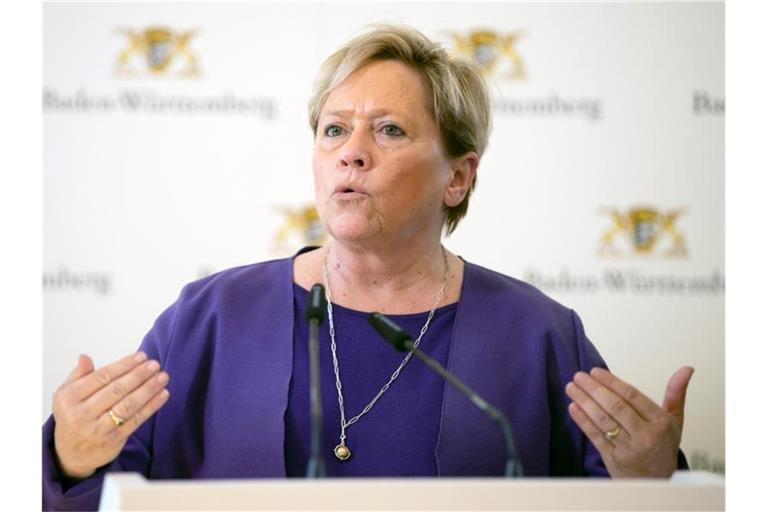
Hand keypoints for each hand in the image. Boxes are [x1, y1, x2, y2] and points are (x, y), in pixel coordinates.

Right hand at [52, 352, 169, 478]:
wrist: (70, 454)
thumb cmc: (72, 416)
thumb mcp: (66, 394)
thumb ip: (78, 375)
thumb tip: (85, 357)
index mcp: (68, 398)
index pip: (101, 377)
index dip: (124, 365)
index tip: (141, 356)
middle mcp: (82, 414)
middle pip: (116, 390)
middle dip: (139, 375)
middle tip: (155, 364)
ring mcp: (98, 429)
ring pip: (128, 406)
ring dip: (148, 389)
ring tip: (163, 377)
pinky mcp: (114, 440)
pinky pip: (136, 420)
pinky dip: (151, 406)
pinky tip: (163, 394)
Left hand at [565, 366, 693, 477]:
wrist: (656, 482)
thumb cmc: (662, 447)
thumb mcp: (674, 421)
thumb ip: (676, 393)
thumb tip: (686, 369)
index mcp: (660, 423)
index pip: (633, 397)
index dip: (612, 382)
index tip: (595, 371)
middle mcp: (645, 436)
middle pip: (616, 407)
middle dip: (594, 389)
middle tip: (579, 376)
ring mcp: (628, 449)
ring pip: (603, 420)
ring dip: (584, 401)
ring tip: (571, 387)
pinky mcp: (613, 459)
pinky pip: (596, 436)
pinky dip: (582, 420)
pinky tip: (573, 407)